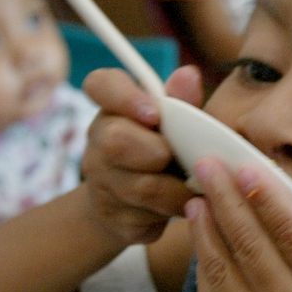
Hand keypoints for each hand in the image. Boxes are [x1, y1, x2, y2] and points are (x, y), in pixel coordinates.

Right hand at [81, 66, 202, 246]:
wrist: (133, 206)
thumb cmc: (162, 149)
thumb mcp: (175, 123)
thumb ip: (182, 101)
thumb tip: (189, 74)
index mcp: (113, 107)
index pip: (100, 84)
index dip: (125, 96)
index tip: (153, 113)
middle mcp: (99, 141)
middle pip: (116, 141)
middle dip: (157, 152)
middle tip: (176, 158)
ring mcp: (101, 182)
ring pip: (140, 186)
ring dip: (177, 188)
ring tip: (193, 185)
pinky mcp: (113, 217)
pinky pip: (148, 217)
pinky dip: (174, 212)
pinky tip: (181, 205)